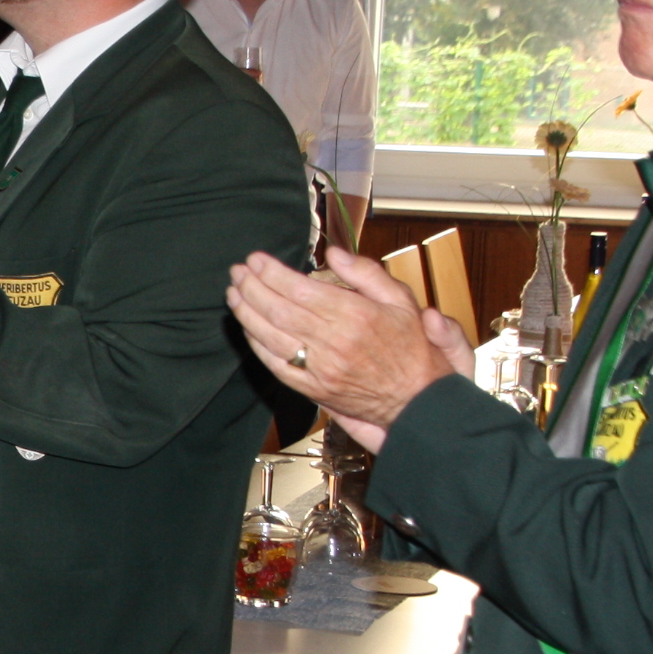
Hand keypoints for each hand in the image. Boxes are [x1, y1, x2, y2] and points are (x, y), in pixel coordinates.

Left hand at [225, 246, 470, 453]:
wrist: (418, 400)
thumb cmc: (412, 348)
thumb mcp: (401, 301)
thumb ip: (366, 274)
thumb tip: (334, 253)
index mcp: (356, 316)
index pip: (301, 290)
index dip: (273, 273)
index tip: (256, 259)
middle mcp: (334, 343)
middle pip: (279, 311)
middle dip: (252, 288)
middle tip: (238, 272)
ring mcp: (321, 369)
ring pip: (272, 337)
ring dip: (247, 313)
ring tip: (234, 293)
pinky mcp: (313, 389)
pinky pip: (276, 365)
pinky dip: (257, 344)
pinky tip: (248, 327)